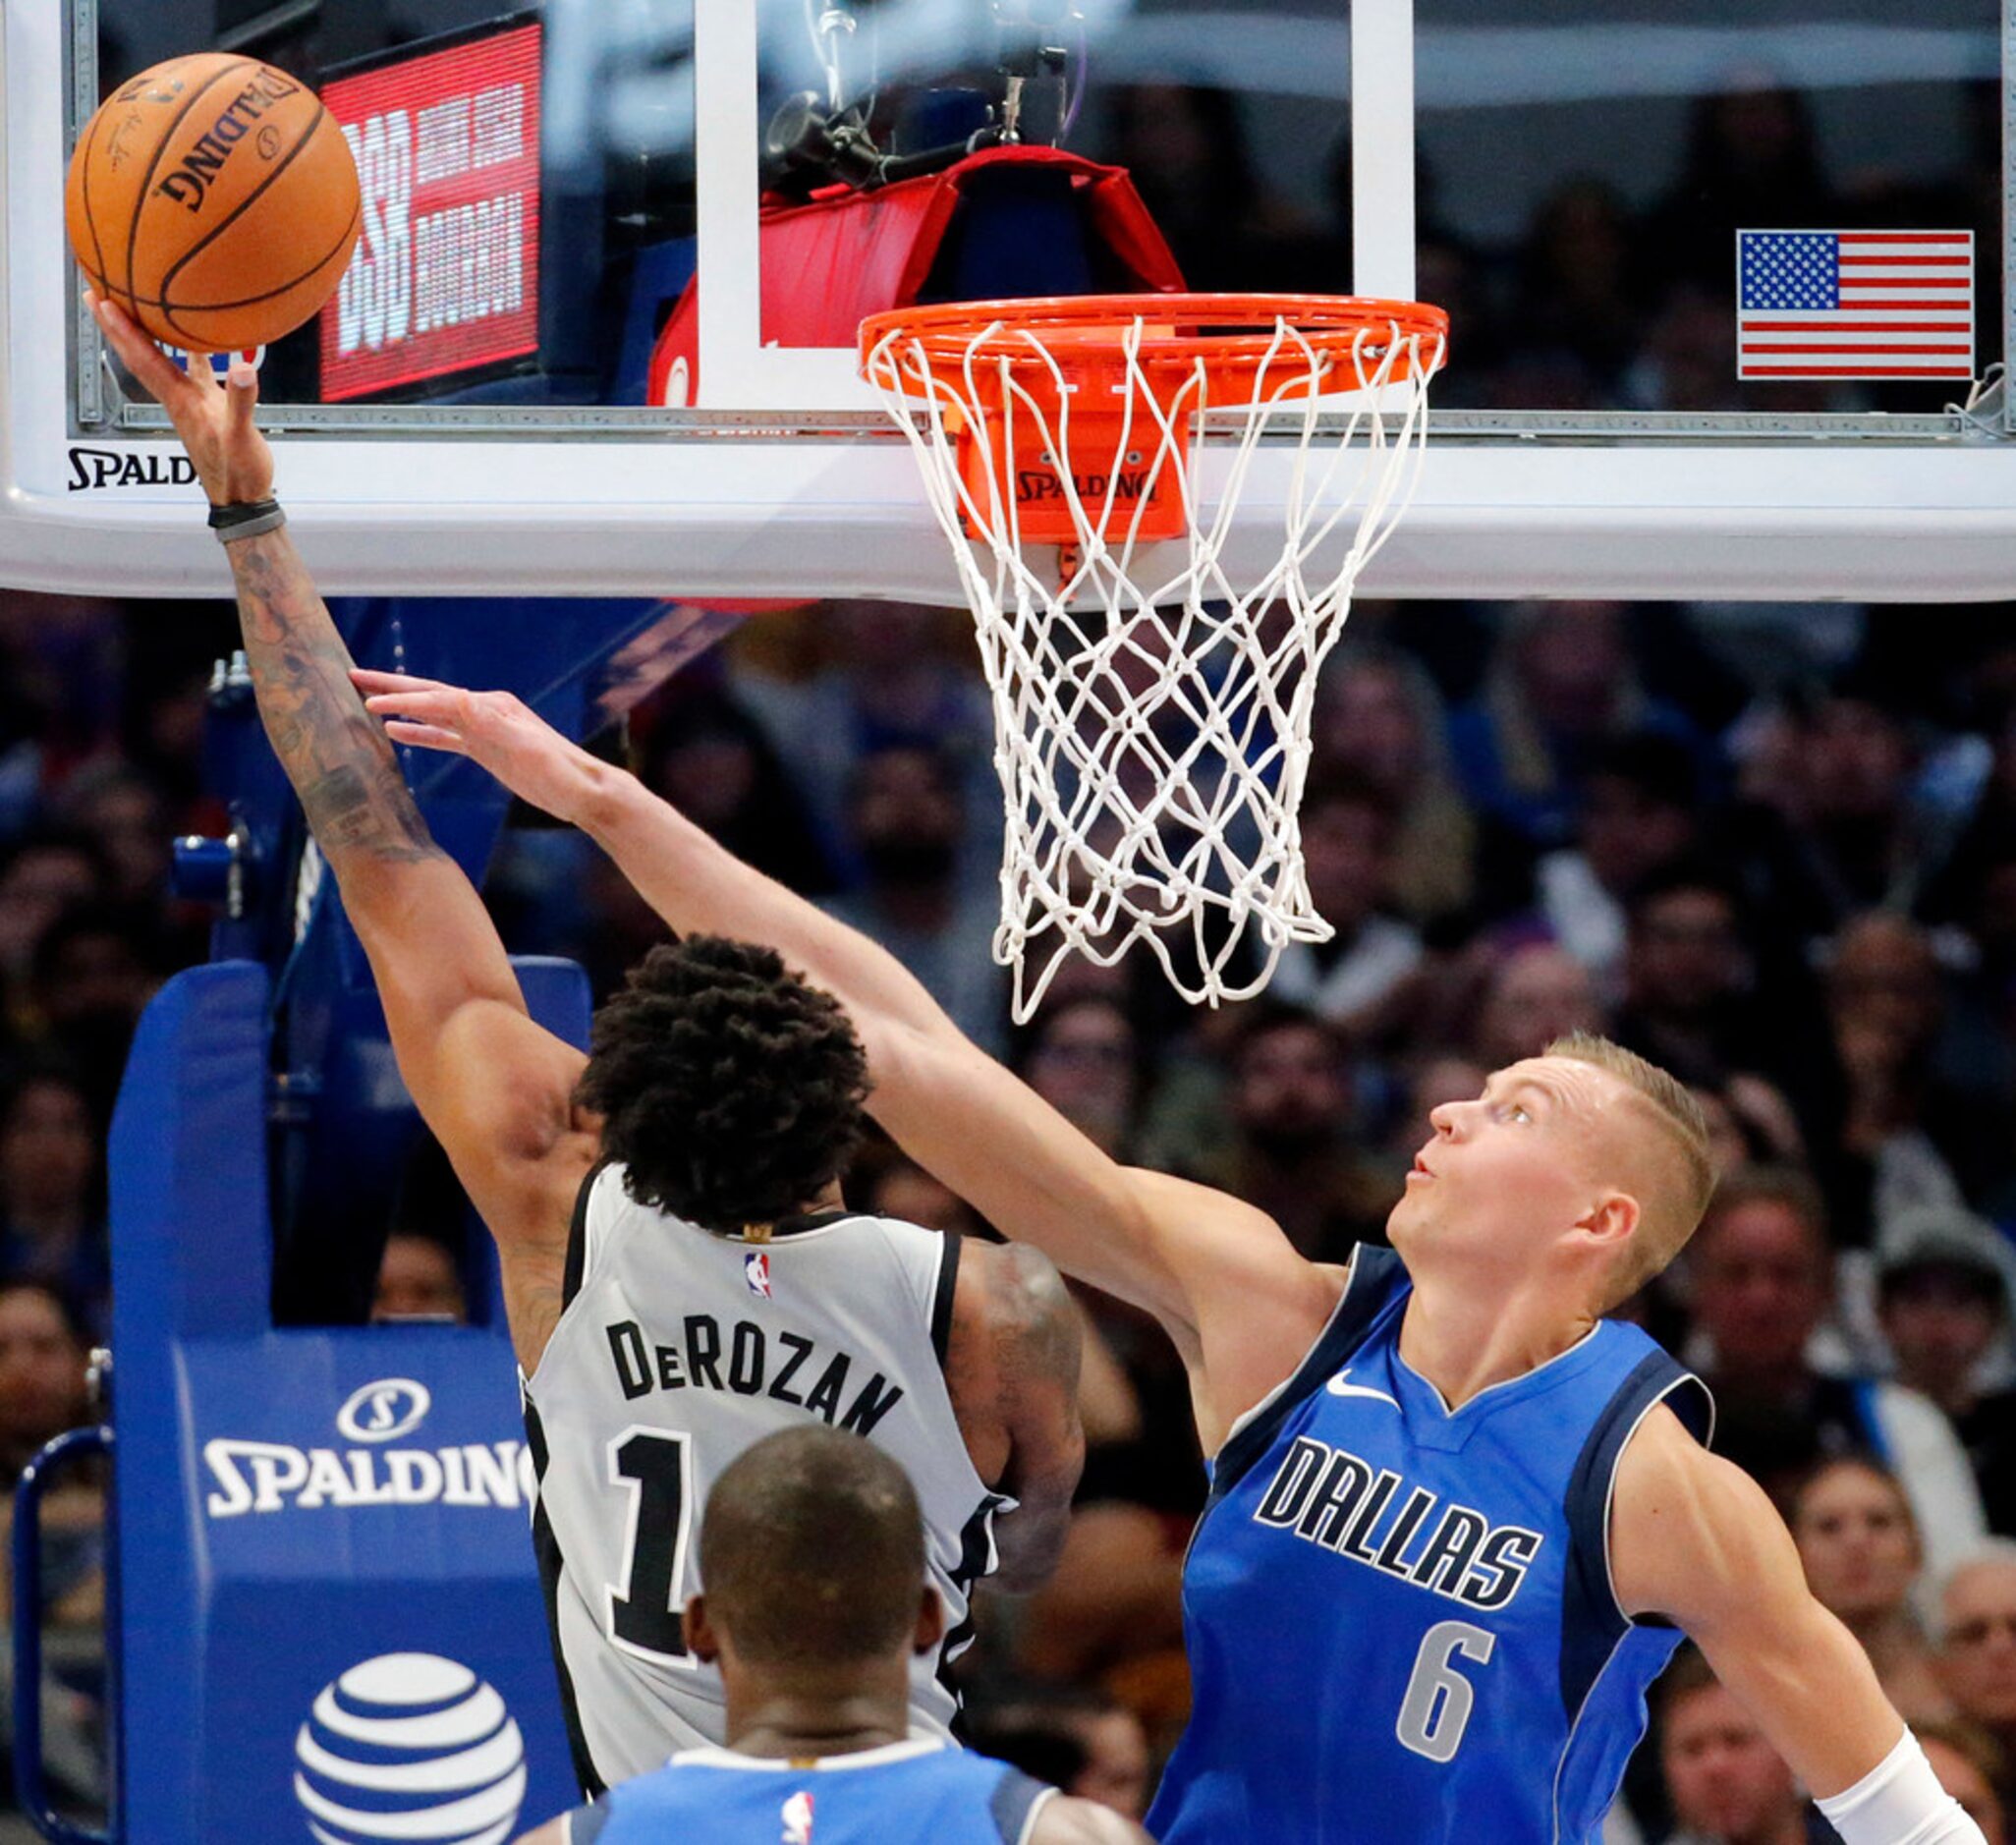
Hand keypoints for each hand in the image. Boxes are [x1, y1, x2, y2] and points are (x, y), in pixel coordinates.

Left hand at [86, 291, 273, 505]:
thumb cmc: (236, 472)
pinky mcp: (209, 404)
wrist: (242, 497)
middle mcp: (179, 397)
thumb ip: (240, 401)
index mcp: (180, 401)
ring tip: (133, 306)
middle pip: (139, 355)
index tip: (102, 300)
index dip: (123, 330)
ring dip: (143, 333)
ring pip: (160, 359)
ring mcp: (192, 400)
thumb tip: (242, 368)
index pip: (144, 359)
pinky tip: (195, 336)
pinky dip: (187, 348)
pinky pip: (190, 368)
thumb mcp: (240, 437)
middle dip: (116, 325)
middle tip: (96, 294)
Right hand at [352, 671, 598, 824]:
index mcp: (493, 706)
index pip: (439, 698)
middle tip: (352, 676)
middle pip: (429, 694)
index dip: (404, 701)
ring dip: (400, 706)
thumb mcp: (526, 748)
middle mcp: (486, 710)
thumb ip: (491, 724)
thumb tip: (456, 696)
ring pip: (432, 712)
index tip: (370, 702)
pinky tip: (396, 733)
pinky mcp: (485, 748)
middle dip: (391, 687)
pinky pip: (444, 737)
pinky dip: (419, 733)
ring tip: (366, 700)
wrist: (583, 791)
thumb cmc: (560, 772)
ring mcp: (484, 728)